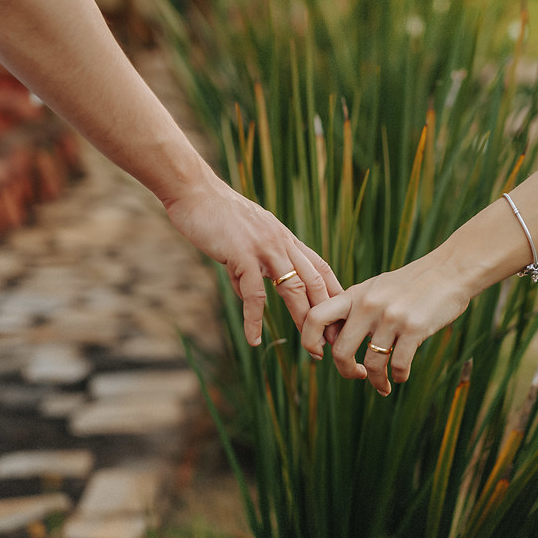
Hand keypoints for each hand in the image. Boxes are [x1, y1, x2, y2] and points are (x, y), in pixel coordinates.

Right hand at [164, 178, 340, 346]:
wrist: (194, 190)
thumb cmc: (214, 214)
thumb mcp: (243, 240)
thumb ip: (250, 266)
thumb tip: (248, 293)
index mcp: (285, 239)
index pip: (319, 268)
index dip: (334, 294)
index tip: (342, 318)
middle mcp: (282, 242)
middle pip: (315, 282)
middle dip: (327, 314)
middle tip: (335, 342)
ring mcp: (264, 248)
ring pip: (294, 289)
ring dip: (304, 320)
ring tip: (311, 347)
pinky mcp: (242, 254)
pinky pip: (254, 293)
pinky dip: (254, 319)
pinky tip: (254, 339)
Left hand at [300, 254, 472, 394]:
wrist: (450, 270)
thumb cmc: (413, 283)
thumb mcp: (377, 287)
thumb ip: (356, 308)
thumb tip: (335, 337)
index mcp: (355, 294)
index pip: (316, 317)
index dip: (309, 340)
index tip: (319, 355)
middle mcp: (369, 305)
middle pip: (341, 351)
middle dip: (345, 371)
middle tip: (356, 375)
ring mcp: (391, 317)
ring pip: (373, 363)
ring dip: (376, 381)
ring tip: (383, 386)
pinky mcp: (415, 328)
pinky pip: (398, 364)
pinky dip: (398, 376)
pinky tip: (400, 376)